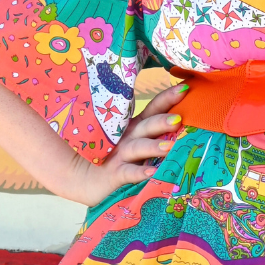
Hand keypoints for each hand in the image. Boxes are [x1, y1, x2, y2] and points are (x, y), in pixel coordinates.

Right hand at [68, 81, 188, 206]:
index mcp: (134, 126)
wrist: (79, 176)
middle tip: (178, 119)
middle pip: (147, 126)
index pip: (153, 109)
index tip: (186, 88)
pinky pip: (128, 173)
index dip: (168, 98)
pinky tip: (152, 173)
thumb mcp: (130, 139)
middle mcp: (128, 137)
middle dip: (162, 121)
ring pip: (138, 148)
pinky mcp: (113, 174)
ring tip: (170, 147)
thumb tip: (180, 117)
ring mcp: (119, 155)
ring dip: (153, 147)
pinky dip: (139, 173)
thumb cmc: (110, 156)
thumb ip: (150, 129)